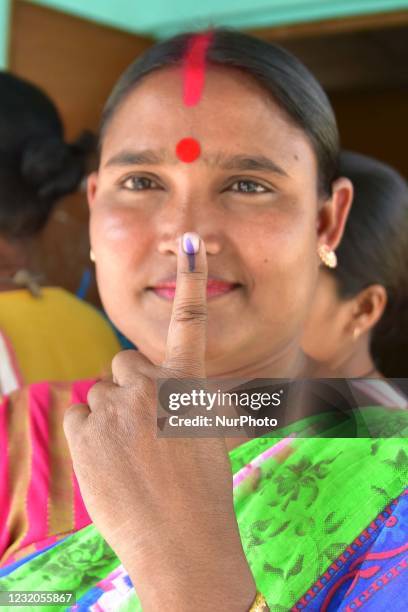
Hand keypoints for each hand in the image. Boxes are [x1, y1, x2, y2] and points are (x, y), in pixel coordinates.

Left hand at [63, 233, 255, 610]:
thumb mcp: (209, 432)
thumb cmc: (204, 489)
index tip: (188, 243)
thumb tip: (162, 383)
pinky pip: (79, 416)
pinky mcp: (84, 432)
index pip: (191, 322)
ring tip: (131, 455)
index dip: (191, 280)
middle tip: (145, 427)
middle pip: (124, 365)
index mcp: (187, 384)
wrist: (182, 540)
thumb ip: (186, 397)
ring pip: (100, 394)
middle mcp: (150, 386)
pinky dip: (88, 434)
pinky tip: (110, 462)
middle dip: (130, 387)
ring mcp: (115, 407)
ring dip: (110, 415)